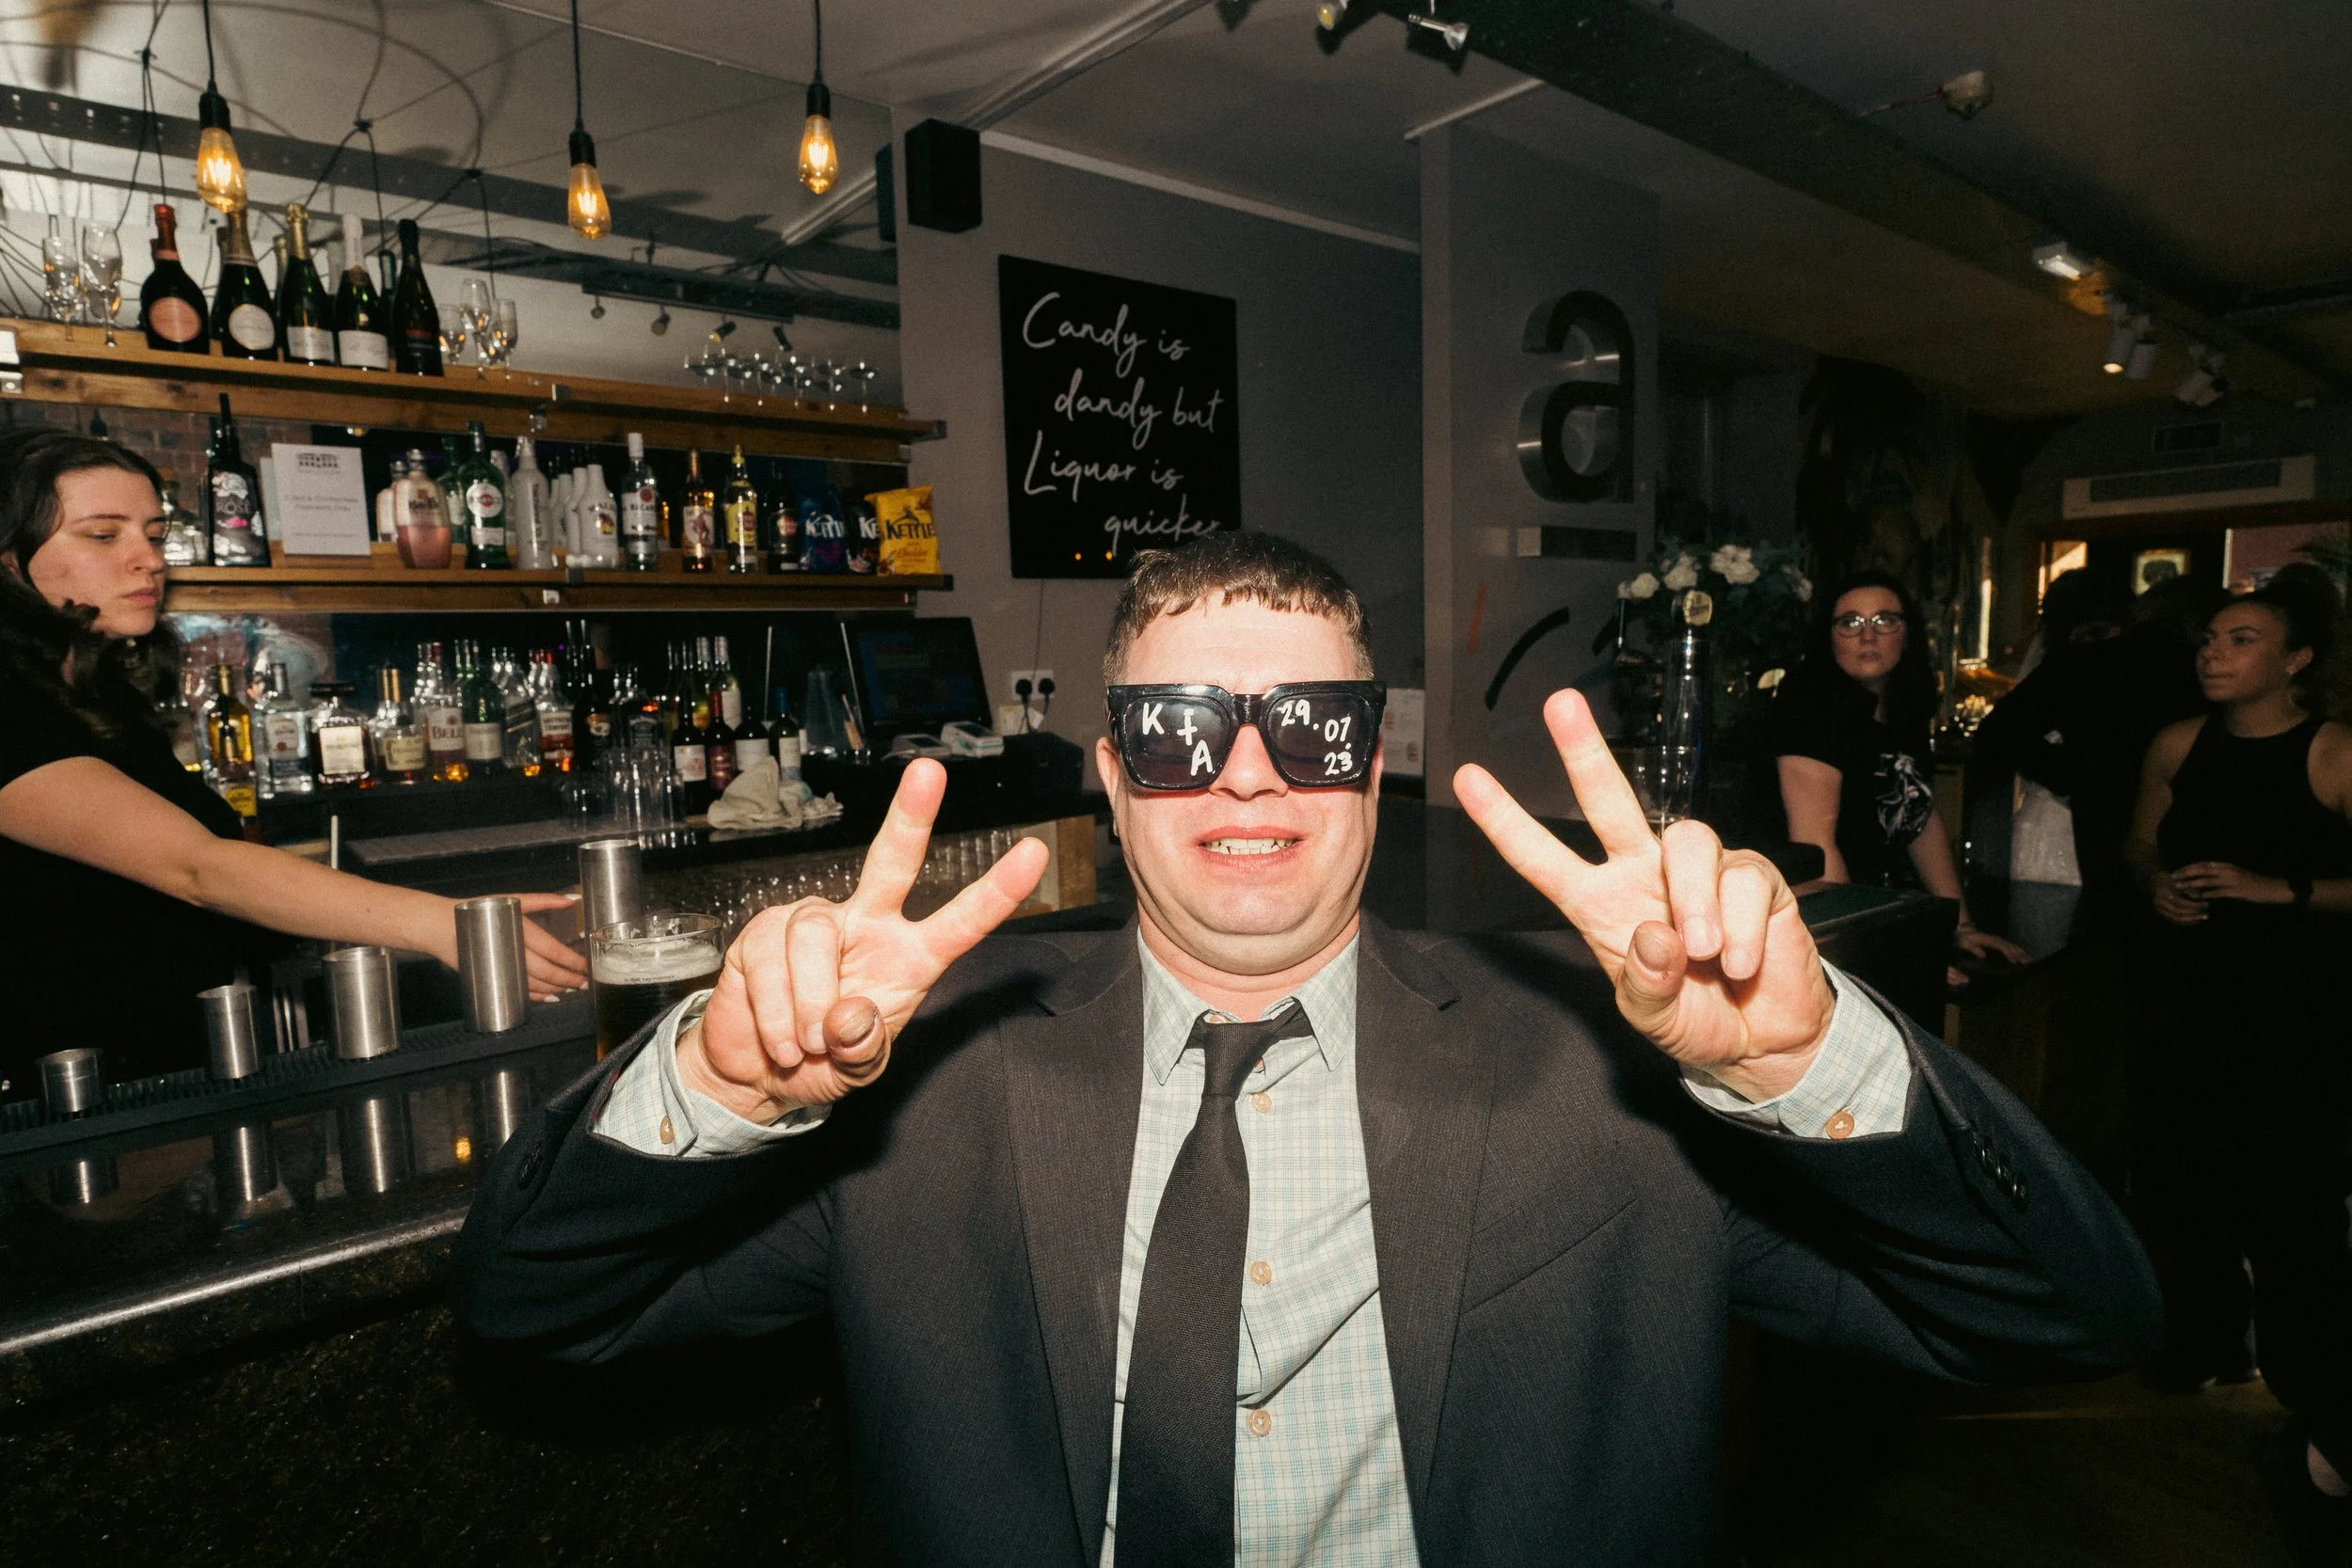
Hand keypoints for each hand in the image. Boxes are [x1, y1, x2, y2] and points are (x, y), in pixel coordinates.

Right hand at [424, 892, 588, 1000]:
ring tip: (571, 988)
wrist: (440, 926)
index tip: (586, 966)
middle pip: (547, 972)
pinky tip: (549, 996)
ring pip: (535, 985)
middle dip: (569, 980)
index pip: (554, 951)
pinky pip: (519, 992)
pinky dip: (536, 996)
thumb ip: (544, 900)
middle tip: (585, 983)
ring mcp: (503, 967)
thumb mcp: (511, 899)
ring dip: (555, 989)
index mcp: (520, 930)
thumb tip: (570, 900)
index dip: (573, 962)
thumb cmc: (475, 910)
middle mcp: (513, 951)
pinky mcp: (494, 977)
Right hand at [680, 760, 1049, 1124]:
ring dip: (809, 1007)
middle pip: (891, 862)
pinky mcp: (763, 929)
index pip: (960, 922)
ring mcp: (812, 921)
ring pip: (815, 938)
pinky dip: (775, 1015)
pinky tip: (778, 1040)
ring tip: (804, 1046)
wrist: (756, 1073)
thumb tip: (848, 1017)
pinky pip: (771, 961)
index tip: (1035, 853)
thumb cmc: (822, 1064)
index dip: (996, 891)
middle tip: (929, 773)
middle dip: (910, 816)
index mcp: (908, 957)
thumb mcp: (857, 1070)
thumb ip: (863, 1049)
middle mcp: (865, 924)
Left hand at [1455, 690, 1837, 1103]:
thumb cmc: (1697, 1020)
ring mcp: (1699, 872)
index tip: (1468, 780)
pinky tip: (1741, 964)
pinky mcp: (1754, 878)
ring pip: (1689, 840)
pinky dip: (1741, 929)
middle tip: (1559, 706)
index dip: (1505, 822)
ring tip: (1704, 953)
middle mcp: (1644, 875)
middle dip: (1584, 752)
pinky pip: (1744, 880)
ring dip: (1695, 899)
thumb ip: (1647, 985)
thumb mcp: (1655, 1019)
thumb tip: (1655, 936)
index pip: (1544, 859)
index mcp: (1602, 906)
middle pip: (1610, 802)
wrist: (1767, 1038)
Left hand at [1955, 928, 2029, 964]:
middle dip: (2019, 953)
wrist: (1963, 930)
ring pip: (2011, 946)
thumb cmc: (1963, 938)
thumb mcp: (1966, 943)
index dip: (2008, 952)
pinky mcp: (1998, 943)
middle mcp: (1995, 939)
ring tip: (2029, 959)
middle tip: (2029, 961)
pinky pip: (2009, 947)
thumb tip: (1983, 955)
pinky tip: (2022, 957)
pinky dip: (2017, 951)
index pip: (2001, 946)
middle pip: (2009, 946)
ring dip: (2020, 952)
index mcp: (1988, 940)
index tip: (2014, 960)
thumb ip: (1974, 948)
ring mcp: (1997, 940)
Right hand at [2146, 868, 2207, 925]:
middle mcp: (2160, 901)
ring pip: (2177, 918)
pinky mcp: (2161, 912)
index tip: (2206, 903)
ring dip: (2192, 919)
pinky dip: (2187, 922)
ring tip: (2204, 917)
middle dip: (2194, 913)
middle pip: (2179, 911)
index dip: (2195, 905)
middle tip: (2206, 911)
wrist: (2154, 880)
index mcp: (2164, 892)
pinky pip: (2175, 920)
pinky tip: (2197, 920)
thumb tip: (2200, 897)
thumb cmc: (2171, 878)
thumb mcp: (2180, 879)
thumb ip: (2189, 888)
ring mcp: (2159, 907)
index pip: (2181, 902)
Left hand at [2169, 861, 2288, 905]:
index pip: (2202, 864)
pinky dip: (2206, 895)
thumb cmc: (2250, 883)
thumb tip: (2201, 877)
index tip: (2175, 872)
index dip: (2188, 868)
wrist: (2271, 888)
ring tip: (2180, 888)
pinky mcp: (2237, 891)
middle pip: (2202, 870)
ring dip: (2192, 885)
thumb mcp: (2234, 875)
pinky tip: (2197, 898)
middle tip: (2173, 879)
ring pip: (2207, 882)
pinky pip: (2218, 893)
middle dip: (2185, 874)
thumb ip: (2219, 874)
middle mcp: (2227, 870)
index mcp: (2226, 865)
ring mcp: (2232, 880)